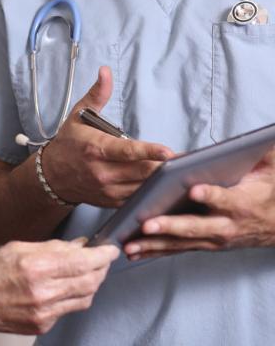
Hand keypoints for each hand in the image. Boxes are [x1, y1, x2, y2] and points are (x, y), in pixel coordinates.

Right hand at [0, 239, 118, 337]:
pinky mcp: (42, 325)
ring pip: (84, 298)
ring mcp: (43, 312)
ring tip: (89, 271)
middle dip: (102, 269)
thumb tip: (80, 245)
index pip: (83, 262)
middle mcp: (42, 292)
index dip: (102, 255)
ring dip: (92, 284)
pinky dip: (74, 296)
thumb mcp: (18, 248)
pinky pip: (69, 309)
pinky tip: (68, 286)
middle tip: (103, 259)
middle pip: (90, 282)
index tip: (110, 249)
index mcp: (35, 267)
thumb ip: (53, 247)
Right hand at [42, 67, 173, 207]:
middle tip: (188, 160)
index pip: (127, 151)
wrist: (51, 175)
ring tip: (183, 172)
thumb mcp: (78, 115)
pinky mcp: (112, 201)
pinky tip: (167, 186)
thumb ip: (97, 94)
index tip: (168, 151)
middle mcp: (102, 171)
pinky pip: (138, 199)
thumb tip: (105, 71)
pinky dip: (153, 193)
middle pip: (142, 171)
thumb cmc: (68, 143)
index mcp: (95, 149)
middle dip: (166, 166)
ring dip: (163, 180)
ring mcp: (107, 189)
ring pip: (143, 187)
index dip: (149, 151)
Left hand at [125, 148, 274, 259]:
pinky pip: (176, 249)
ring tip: (130, 244)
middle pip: (196, 226)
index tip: (195, 190)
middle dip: (170, 226)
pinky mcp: (203, 244)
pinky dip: (154, 251)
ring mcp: (213, 239)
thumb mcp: (268, 171)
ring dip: (154, 244)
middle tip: (148, 224)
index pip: (225, 199)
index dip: (211, 195)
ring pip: (181, 242)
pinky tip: (133, 252)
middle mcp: (225, 226)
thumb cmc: (265, 193)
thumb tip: (258, 138)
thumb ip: (260, 155)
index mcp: (240, 204)